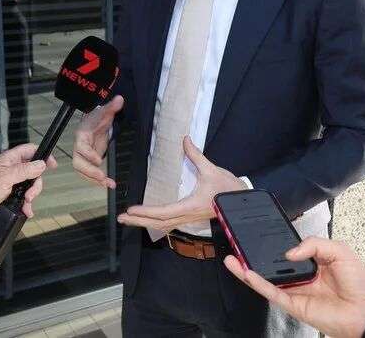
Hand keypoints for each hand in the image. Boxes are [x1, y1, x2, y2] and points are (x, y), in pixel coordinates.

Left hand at [0, 143, 57, 223]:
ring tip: (25, 203)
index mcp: (10, 159)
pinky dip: (27, 203)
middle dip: (35, 184)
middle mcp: (13, 168)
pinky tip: (25, 210)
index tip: (52, 164)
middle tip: (30, 194)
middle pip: (34, 171)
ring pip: (31, 185)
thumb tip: (41, 164)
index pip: (31, 150)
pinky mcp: (11, 192)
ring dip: (31, 196)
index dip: (43, 155)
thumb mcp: (6, 178)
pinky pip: (25, 195)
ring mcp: (12, 180)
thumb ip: (24, 170)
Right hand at [72, 95, 123, 188]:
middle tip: (102, 177)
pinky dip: (98, 180)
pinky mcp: (90, 161)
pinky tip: (108, 183)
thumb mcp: (105, 111)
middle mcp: (80, 147)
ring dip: (93, 179)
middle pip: (78, 163)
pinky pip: (90, 172)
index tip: (98, 160)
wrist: (95, 121)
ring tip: (107, 184)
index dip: (88, 154)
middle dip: (89, 172)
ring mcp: (84, 155)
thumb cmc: (98, 117)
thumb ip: (112, 107)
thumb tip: (120, 100)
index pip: (80, 147)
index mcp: (82, 135)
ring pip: (82, 170)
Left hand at [117, 136, 246, 231]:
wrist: (243, 202)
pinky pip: (169, 223)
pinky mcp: (190, 217)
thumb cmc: (228, 188)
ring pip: (163, 225)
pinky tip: (147, 219)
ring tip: (129, 219)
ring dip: (145, 223)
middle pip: (159, 223)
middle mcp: (187, 215)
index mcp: (190, 206)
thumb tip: (185, 139)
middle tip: (121, 218)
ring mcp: (188, 218)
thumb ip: (196, 155)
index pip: (163, 211)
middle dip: (139, 221)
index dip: (146, 212)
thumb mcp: (212, 170)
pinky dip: (155, 222)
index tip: (131, 210)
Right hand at [224, 238, 364, 337]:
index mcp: (314, 263)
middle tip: (238, 246)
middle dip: (254, 257)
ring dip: (248, 271)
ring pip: (267, 280)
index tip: (257, 235)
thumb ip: (312, 244)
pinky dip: (258, 283)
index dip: (273, 245)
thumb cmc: (361, 282)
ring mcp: (297, 292)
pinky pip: (273, 293)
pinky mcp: (295, 305)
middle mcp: (302, 278)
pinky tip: (247, 273)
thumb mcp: (339, 249)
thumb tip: (288, 253)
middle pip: (272, 267)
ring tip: (232, 259)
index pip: (288, 252)